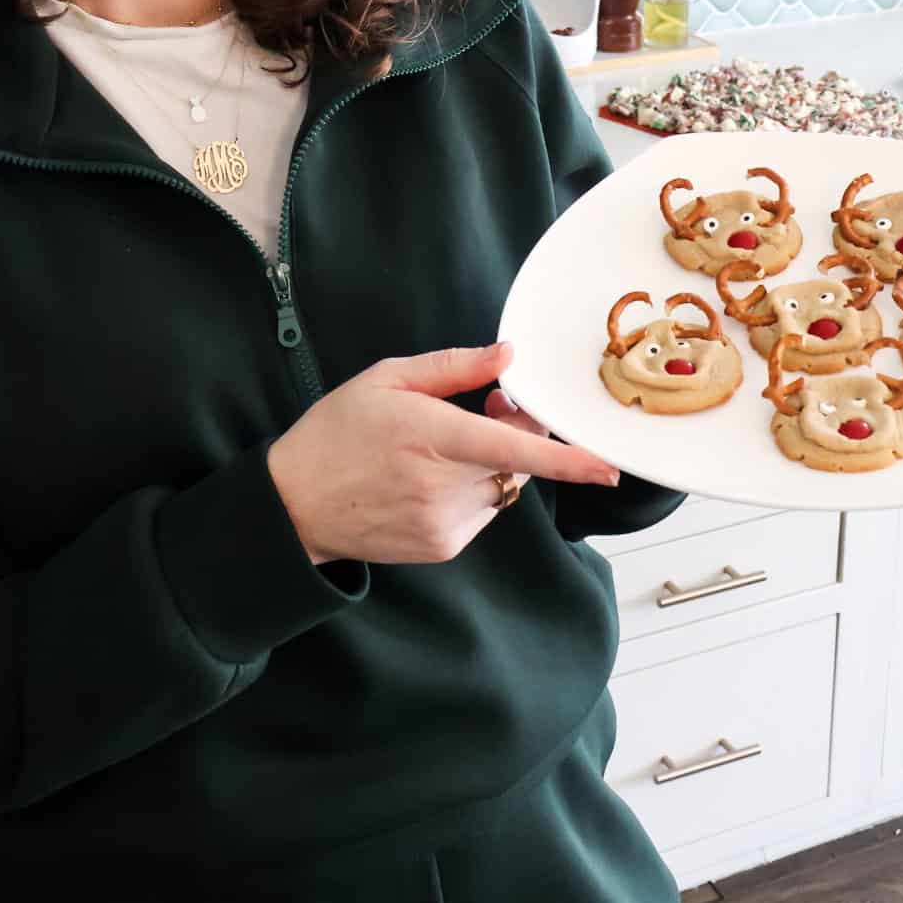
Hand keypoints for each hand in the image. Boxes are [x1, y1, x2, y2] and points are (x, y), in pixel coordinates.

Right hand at [267, 341, 620, 566]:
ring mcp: (445, 523)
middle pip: (517, 462)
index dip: (567, 461)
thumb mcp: (385, 379)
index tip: (608, 468)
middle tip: (491, 406)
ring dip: (493, 465)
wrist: (294, 505)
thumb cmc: (337, 433)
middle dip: (518, 432)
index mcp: (431, 436)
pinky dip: (472, 492)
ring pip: (503, 487)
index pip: (514, 451)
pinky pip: (482, 511)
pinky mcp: (443, 546)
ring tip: (444, 448)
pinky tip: (429, 481)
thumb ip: (453, 367)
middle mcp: (444, 485)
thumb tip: (508, 356)